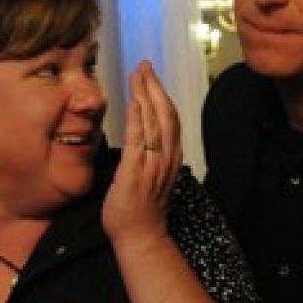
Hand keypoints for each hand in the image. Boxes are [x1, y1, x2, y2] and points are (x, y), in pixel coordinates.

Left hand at [101, 61, 180, 247]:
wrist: (141, 236)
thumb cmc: (142, 210)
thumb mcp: (152, 176)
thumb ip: (150, 156)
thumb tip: (142, 138)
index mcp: (170, 158)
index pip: (169, 118)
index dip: (161, 94)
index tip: (151, 76)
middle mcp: (166, 158)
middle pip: (165, 114)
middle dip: (154, 86)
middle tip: (144, 66)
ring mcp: (152, 164)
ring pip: (153, 122)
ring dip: (145, 95)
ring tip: (137, 75)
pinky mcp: (135, 172)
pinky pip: (138, 140)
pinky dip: (137, 119)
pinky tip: (132, 102)